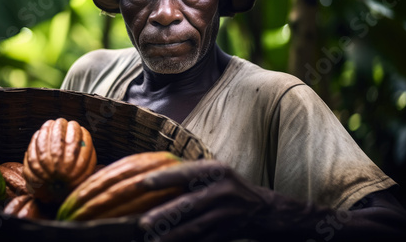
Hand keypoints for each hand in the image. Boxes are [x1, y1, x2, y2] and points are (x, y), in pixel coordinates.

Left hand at [138, 159, 270, 241]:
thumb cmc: (228, 185)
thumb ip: (191, 173)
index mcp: (217, 171)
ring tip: (152, 239)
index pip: (187, 173)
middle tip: (143, 221)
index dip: (165, 178)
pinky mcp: (226, 234)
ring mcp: (225, 215)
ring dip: (172, 235)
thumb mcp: (216, 171)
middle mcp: (222, 192)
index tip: (144, 182)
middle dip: (165, 214)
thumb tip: (154, 176)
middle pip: (189, 204)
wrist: (261, 209)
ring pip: (194, 228)